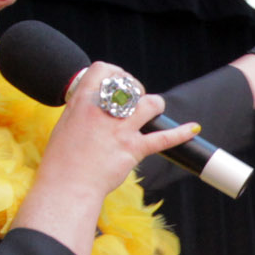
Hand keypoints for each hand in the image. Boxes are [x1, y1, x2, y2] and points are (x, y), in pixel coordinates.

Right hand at [13, 63, 198, 254]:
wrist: (67, 185)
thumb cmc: (62, 161)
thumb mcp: (65, 125)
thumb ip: (82, 112)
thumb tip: (92, 107)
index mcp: (82, 102)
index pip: (104, 69)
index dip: (116, 72)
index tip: (119, 82)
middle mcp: (103, 111)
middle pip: (130, 85)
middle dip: (136, 89)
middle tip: (135, 100)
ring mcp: (120, 129)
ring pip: (149, 104)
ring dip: (155, 104)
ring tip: (154, 110)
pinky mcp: (132, 148)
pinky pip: (163, 138)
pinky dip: (181, 133)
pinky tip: (193, 128)